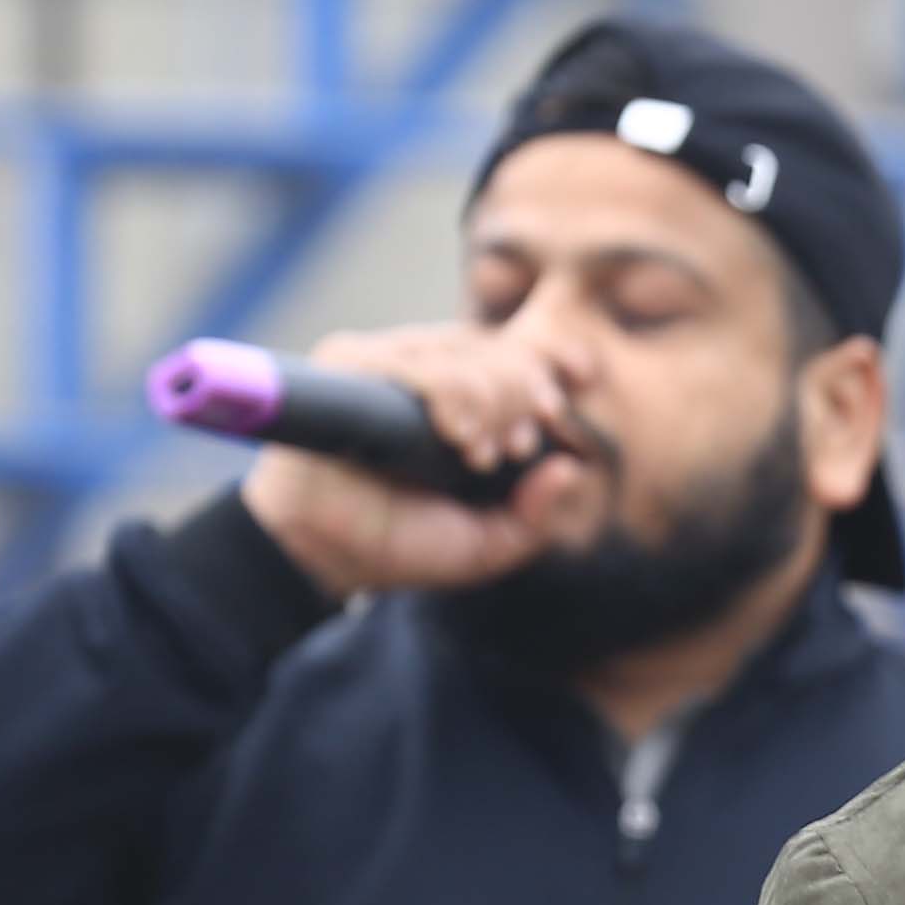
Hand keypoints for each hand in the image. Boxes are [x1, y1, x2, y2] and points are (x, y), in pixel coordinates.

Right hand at [238, 321, 615, 600]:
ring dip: (489, 400)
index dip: (549, 357)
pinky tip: (456, 435)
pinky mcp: (347, 364)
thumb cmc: (397, 544)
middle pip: (495, 347)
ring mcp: (384, 363)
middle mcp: (422, 371)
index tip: (582, 376)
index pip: (510, 352)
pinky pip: (416, 363)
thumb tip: (574, 469)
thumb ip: (534, 516)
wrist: (322, 557)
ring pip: (462, 352)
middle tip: (514, 445)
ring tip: (479, 454)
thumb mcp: (484, 543)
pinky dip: (448, 394)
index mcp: (457, 399)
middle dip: (523, 393)